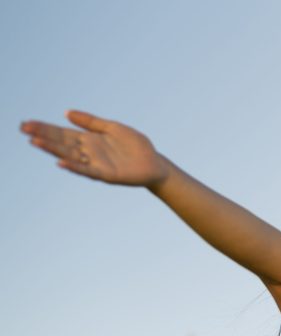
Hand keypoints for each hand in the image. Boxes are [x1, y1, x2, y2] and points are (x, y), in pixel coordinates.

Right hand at [20, 110, 168, 187]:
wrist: (155, 163)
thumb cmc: (135, 146)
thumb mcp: (113, 128)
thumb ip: (90, 122)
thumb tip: (66, 113)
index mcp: (89, 140)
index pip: (62, 133)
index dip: (45, 128)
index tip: (26, 123)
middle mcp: (88, 152)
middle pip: (61, 143)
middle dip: (43, 136)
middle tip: (23, 129)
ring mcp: (95, 163)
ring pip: (70, 156)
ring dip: (53, 150)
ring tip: (35, 142)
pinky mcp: (106, 174)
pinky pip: (87, 170)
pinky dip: (74, 166)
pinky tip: (60, 162)